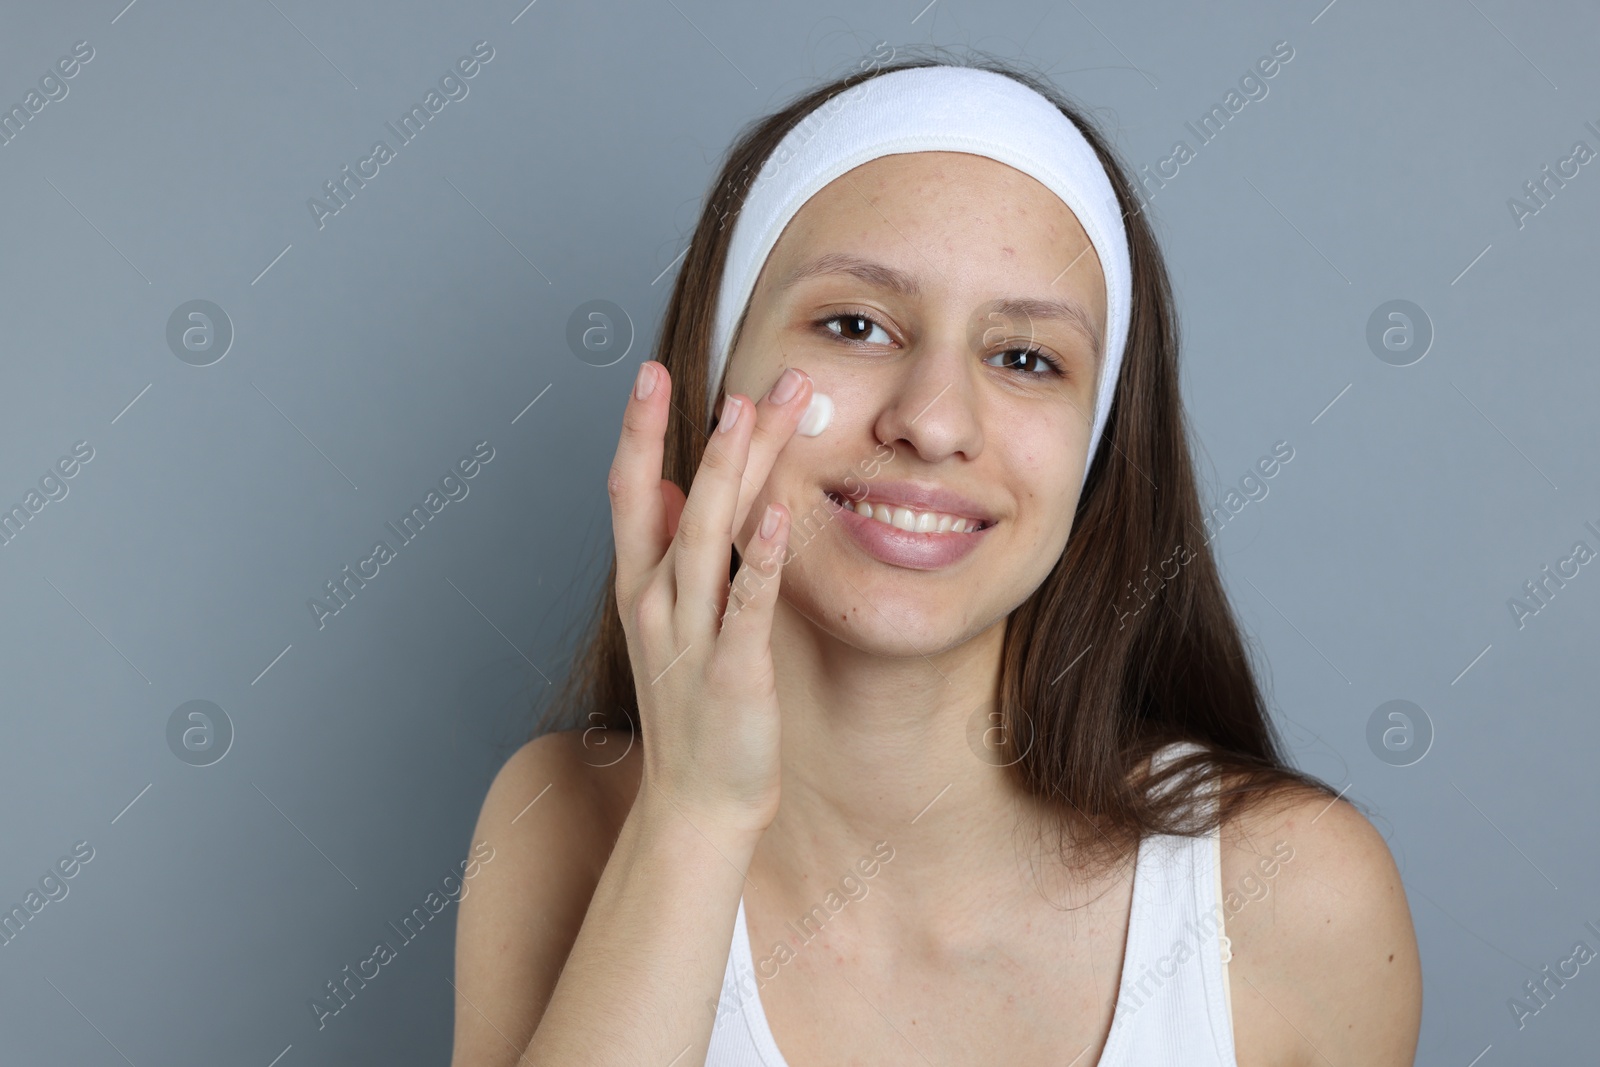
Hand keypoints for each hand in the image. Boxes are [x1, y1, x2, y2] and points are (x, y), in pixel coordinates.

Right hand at [608, 361, 815, 837]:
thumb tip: (675, 488)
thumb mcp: (668, 622)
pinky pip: (746, 603)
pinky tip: (777, 512)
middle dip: (713, 431)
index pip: (630, 490)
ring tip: (754, 411)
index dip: (639, 430)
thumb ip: (668, 553)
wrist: (696, 804)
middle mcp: (656, 602)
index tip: (651, 372)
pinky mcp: (732, 670)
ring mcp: (689, 635)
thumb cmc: (692, 710)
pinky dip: (758, 556)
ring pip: (707, 536)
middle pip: (680, 497)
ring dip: (734, 469)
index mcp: (641, 586)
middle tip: (751, 373)